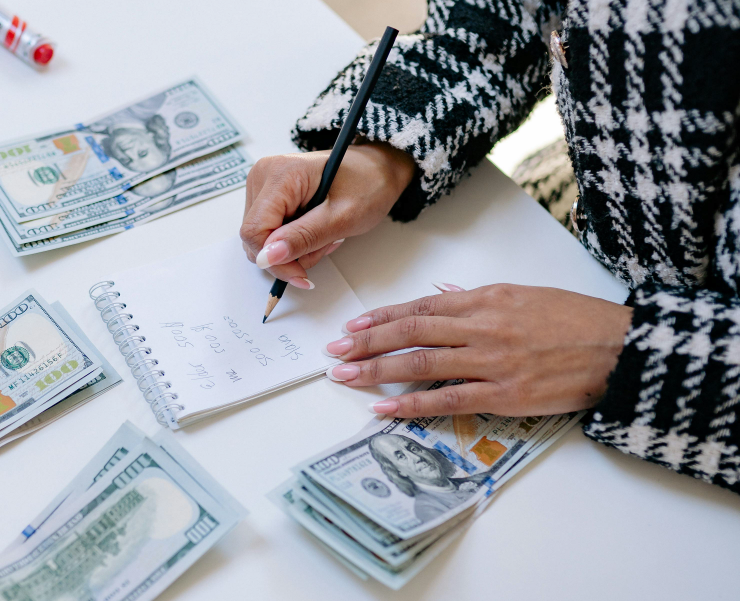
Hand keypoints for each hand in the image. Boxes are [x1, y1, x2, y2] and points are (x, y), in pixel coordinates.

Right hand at [240, 143, 414, 287]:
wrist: (377, 169)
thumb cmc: (368, 184)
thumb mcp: (342, 217)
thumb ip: (303, 238)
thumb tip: (268, 258)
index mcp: (280, 174)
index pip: (254, 230)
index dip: (275, 260)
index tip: (301, 275)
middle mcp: (263, 176)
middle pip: (255, 237)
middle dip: (289, 253)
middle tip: (325, 244)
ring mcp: (263, 185)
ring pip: (262, 239)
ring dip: (294, 249)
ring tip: (325, 235)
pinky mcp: (268, 196)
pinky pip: (269, 233)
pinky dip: (293, 241)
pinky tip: (315, 231)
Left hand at [323, 284, 632, 416]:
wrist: (619, 347)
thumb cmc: (574, 319)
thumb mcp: (522, 294)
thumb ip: (475, 299)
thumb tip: (439, 297)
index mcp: (485, 300)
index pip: (419, 308)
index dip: (381, 318)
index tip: (352, 326)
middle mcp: (481, 326)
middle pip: (411, 334)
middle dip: (367, 343)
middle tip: (335, 352)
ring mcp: (491, 361)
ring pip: (421, 365)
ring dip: (377, 371)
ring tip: (345, 377)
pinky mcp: (504, 394)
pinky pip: (448, 400)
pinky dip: (412, 405)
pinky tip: (384, 409)